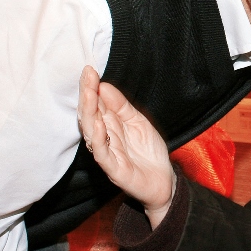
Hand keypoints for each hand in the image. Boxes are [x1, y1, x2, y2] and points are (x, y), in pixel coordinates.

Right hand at [78, 66, 175, 226]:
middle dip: (87, 95)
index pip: (96, 105)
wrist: (164, 180)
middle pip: (90, 115)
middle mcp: (104, 138)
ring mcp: (107, 154)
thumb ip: (121, 106)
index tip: (89, 70)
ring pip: (92, 133)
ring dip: (89, 113)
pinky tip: (99, 124)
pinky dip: (99, 139)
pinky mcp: (114, 170)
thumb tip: (104, 85)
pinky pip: (103, 154)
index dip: (91, 88)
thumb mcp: (138, 121)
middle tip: (87, 76)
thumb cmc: (148, 152)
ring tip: (89, 95)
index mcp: (109, 126)